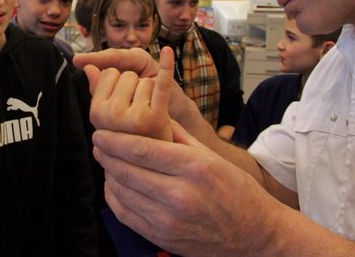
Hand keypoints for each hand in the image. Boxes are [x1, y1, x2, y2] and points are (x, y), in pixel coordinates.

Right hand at [84, 47, 175, 140]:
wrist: (157, 154)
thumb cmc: (132, 129)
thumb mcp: (110, 112)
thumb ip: (98, 88)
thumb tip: (88, 67)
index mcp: (96, 112)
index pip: (109, 73)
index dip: (119, 81)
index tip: (123, 99)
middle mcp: (112, 115)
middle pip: (126, 75)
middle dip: (134, 84)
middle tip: (137, 108)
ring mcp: (135, 116)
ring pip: (144, 80)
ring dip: (149, 90)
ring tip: (148, 111)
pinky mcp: (157, 117)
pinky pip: (161, 84)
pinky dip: (167, 66)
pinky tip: (168, 52)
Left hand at [92, 126, 285, 256]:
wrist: (256, 235)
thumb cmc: (237, 191)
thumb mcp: (212, 157)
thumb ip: (179, 136)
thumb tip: (152, 116)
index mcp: (193, 167)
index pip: (140, 149)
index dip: (114, 140)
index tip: (99, 132)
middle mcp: (179, 194)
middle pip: (126, 170)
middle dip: (106, 154)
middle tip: (98, 143)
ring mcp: (169, 220)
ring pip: (122, 192)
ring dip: (108, 174)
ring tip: (105, 160)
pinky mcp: (163, 238)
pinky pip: (126, 215)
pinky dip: (114, 198)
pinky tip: (114, 185)